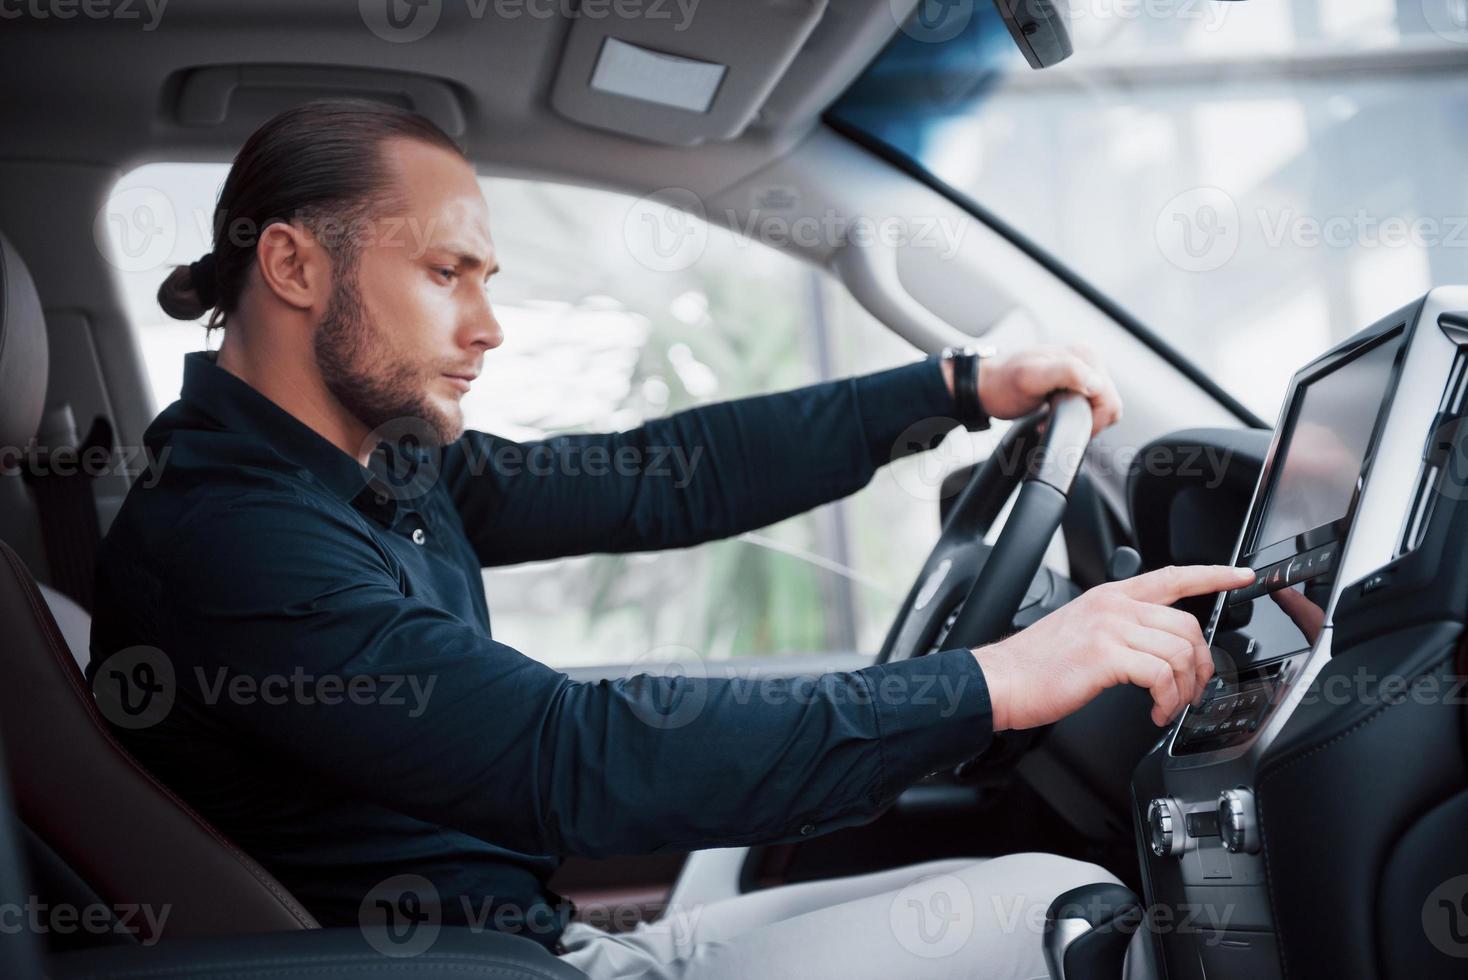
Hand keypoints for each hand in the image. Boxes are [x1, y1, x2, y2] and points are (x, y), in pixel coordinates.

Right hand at [972, 564, 1255, 730]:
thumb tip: (1157, 647)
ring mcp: (1110, 628)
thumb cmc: (1037, 665)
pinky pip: (1161, 676)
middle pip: (1187, 625)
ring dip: (1183, 690)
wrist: (1002, 681)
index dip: (1212, 575)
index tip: (1241, 577)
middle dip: (1201, 665)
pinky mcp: (1106, 656)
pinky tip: (1155, 712)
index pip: (1173, 576)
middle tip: (1192, 691)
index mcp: (1111, 596)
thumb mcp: (1083, 631)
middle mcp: (1114, 606)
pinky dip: (1166, 701)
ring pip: (1179, 652)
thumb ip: (1120, 627)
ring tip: (1168, 707)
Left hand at [978, 344, 1122, 436]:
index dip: (1088, 420)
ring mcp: (1084, 369)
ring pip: (1103, 407)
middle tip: (1052, 419)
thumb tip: (1096, 383)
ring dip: (1080, 418)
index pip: (1109, 400)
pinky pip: (1092, 405)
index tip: (1057, 420)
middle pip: (1109, 405)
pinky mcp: (1077, 380)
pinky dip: (1077, 414)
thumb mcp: (1030, 379)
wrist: (986, 385)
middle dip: (1085, 420)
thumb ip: (1065, 374)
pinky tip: (1055, 412)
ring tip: (1052, 415)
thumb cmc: (1002, 384)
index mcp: (1084, 356)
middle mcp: (1088, 359)